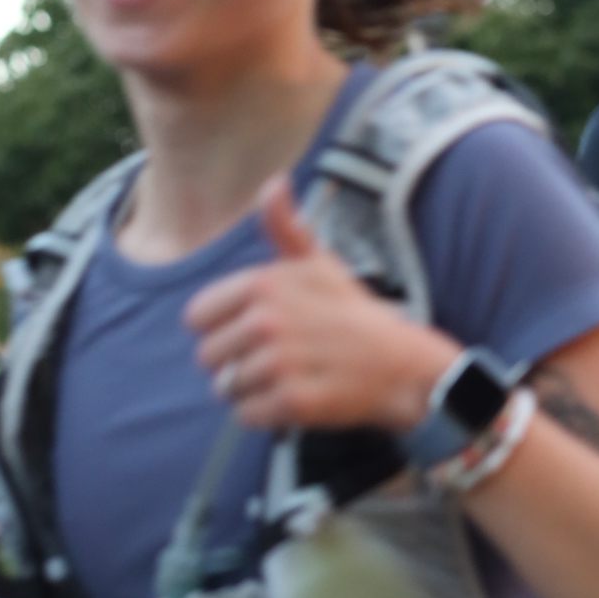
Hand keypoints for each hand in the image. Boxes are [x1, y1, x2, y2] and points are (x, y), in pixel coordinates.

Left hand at [184, 176, 459, 434]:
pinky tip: (294, 399)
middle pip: (208, 356)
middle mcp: (266, 322)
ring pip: (226, 388)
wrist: (401, 364)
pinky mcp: (293, 403)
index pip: (197, 317)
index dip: (221, 326)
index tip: (254, 329)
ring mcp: (279, 364)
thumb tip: (273, 182)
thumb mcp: (318, 263)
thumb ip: (284, 226)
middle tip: (276, 358)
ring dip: (250, 389)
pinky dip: (264, 414)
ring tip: (288, 377)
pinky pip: (246, 415)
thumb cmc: (351, 313)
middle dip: (234, 362)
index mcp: (262, 285)